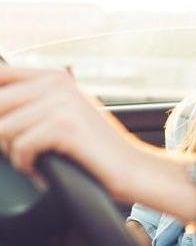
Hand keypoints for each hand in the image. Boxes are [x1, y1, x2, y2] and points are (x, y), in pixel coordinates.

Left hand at [0, 66, 143, 196]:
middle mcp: (57, 82)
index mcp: (54, 76)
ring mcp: (63, 102)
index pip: (0, 76)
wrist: (132, 168)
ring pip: (3, 129)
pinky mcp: (65, 125)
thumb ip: (30, 104)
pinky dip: (27, 165)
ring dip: (14, 154)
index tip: (7, 128)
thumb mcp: (62, 115)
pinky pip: (20, 147)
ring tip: (37, 160)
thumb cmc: (94, 149)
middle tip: (23, 151)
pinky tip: (43, 169)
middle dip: (2, 136)